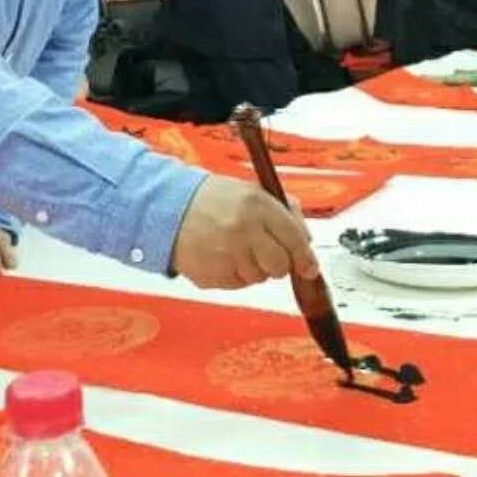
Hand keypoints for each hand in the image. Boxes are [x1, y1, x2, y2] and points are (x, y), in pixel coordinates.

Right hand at [170, 175, 319, 289]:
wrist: (166, 208)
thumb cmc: (208, 199)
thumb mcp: (250, 192)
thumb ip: (283, 211)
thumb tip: (306, 238)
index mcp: (256, 205)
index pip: (295, 239)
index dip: (305, 257)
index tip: (309, 266)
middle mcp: (243, 230)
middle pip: (281, 266)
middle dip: (279, 263)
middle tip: (267, 252)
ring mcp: (227, 255)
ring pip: (260, 278)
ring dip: (255, 268)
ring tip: (236, 248)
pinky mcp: (213, 275)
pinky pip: (239, 285)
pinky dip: (235, 274)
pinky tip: (223, 256)